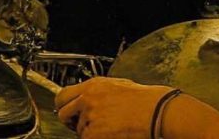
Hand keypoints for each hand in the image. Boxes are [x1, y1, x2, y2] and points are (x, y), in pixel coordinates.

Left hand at [55, 77, 169, 137]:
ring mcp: (89, 117)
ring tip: (108, 127)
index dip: (64, 105)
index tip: (68, 110)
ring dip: (88, 131)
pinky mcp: (93, 134)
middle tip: (79, 123)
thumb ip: (97, 91)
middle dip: (70, 120)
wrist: (155, 111)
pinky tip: (110, 133)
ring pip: (77, 130)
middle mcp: (88, 99)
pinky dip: (96, 138)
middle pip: (62, 113)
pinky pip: (86, 138)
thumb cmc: (143, 100)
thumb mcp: (118, 85)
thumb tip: (85, 98)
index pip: (63, 95)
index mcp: (93, 85)